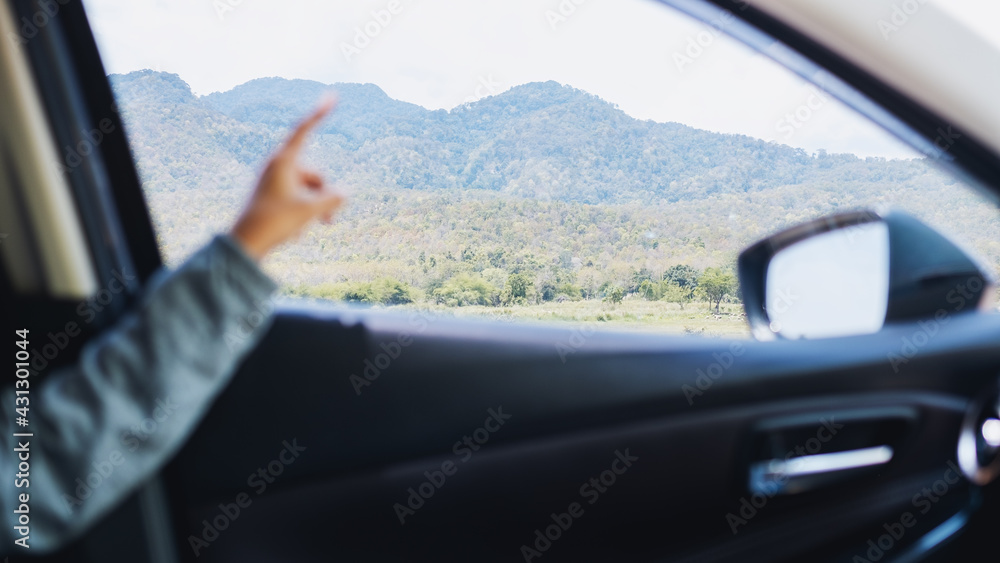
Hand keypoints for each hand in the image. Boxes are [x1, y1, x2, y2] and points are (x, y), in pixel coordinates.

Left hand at [229, 97, 345, 260]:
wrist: (244, 243)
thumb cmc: (275, 222)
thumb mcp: (310, 210)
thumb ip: (332, 199)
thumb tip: (344, 193)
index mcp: (283, 160)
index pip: (304, 129)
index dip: (320, 113)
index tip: (333, 96)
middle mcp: (276, 166)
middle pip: (313, 172)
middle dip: (325, 194)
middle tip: (329, 222)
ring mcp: (272, 180)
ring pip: (306, 186)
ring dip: (315, 206)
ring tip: (314, 228)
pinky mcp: (269, 194)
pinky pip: (295, 196)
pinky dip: (301, 211)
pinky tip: (296, 232)